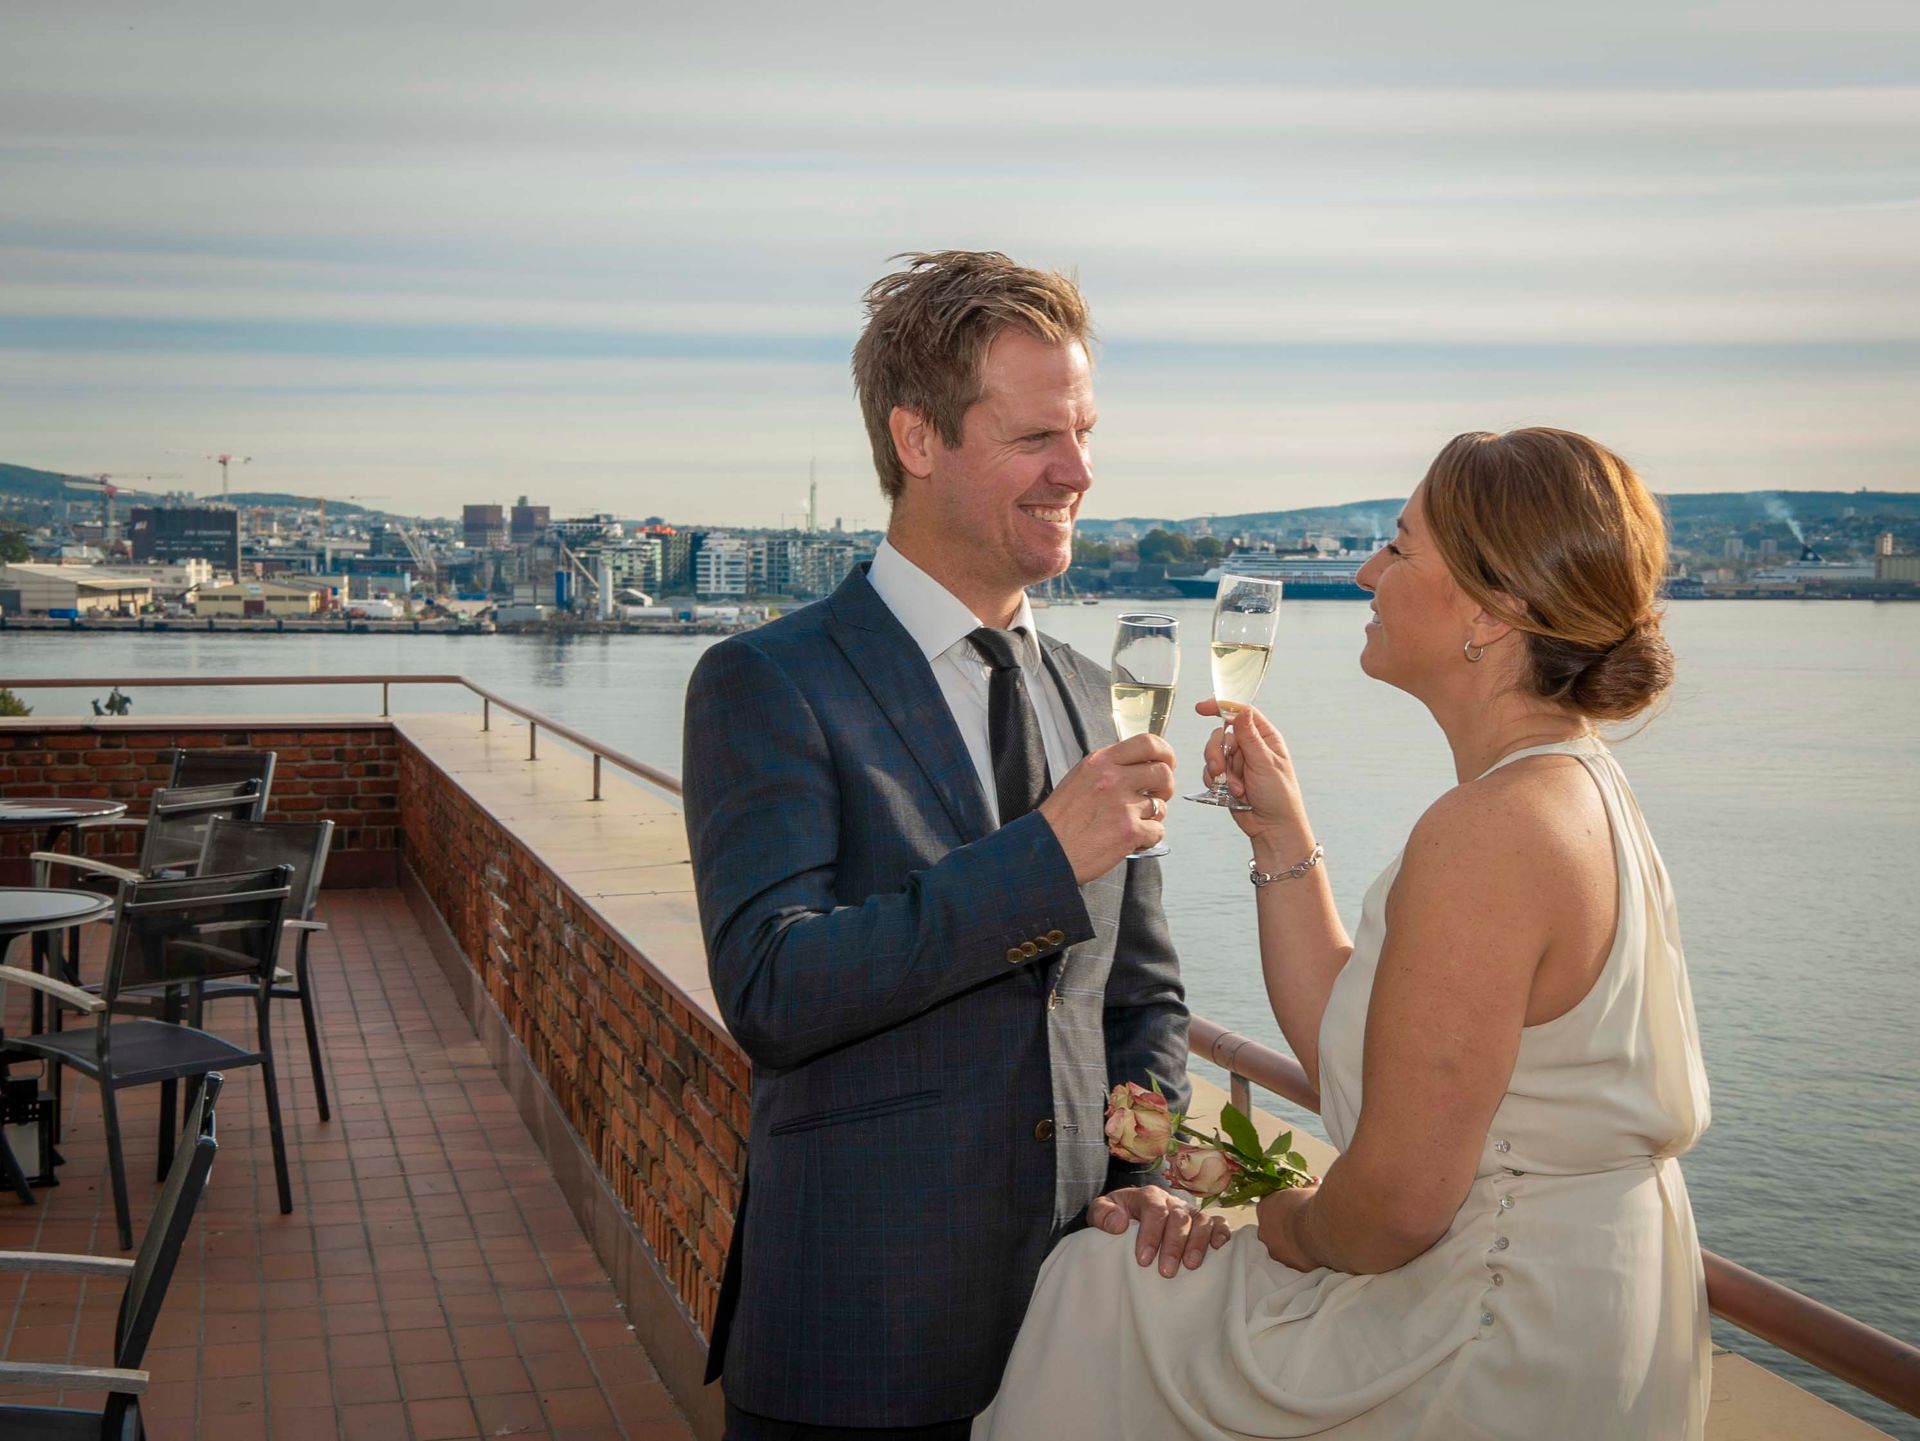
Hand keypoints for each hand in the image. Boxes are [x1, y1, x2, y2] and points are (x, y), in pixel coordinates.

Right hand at [1039, 733, 1175, 882]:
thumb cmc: (1060, 820)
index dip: (1166, 753)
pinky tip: (1129, 840)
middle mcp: (1112, 779)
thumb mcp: (1080, 778)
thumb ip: (1109, 768)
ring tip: (1132, 823)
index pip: (1148, 742)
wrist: (1046, 851)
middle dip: (1165, 788)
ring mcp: (1122, 805)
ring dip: (1152, 817)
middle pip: (1163, 772)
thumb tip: (1139, 767)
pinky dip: (1147, 839)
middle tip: (1155, 797)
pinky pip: (1158, 831)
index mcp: (1100, 762)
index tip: (1167, 763)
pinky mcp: (1129, 831)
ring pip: (1162, 806)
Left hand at [1087, 1185, 1232, 1276]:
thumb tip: (1119, 1224)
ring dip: (1198, 1242)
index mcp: (1148, 1196)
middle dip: (1173, 1245)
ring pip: (1201, 1220)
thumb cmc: (1117, 1216)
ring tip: (1191, 1265)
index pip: (1154, 1210)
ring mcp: (1190, 1212)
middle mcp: (1172, 1202)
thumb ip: (1102, 1214)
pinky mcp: (1204, 1224)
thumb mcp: (1100, 1211)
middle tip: (1166, 1271)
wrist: (1130, 1215)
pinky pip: (1219, 1224)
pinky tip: (1218, 1248)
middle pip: (1179, 1218)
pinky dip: (1221, 1233)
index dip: (1150, 1234)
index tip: (1143, 1260)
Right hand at [1196, 700, 1311, 853]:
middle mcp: (1250, 747)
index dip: (1220, 707)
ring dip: (1219, 772)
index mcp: (1265, 738)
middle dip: (1217, 752)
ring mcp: (1238, 762)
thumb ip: (1250, 737)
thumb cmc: (1280, 797)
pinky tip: (1230, 794)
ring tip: (1234, 788)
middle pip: (1221, 734)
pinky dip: (1216, 783)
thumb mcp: (1265, 763)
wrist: (1272, 827)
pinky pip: (1210, 772)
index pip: (1240, 712)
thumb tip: (1242, 711)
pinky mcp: (1228, 777)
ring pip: (1213, 753)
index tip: (1201, 708)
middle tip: (1221, 769)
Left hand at [1254, 1182, 1320, 1271]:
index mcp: (1265, 1208)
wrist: (1322, 1228)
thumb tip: (1314, 1180)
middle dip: (1284, 1228)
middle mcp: (1264, 1230)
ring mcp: (1273, 1249)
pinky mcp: (1286, 1264)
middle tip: (1301, 1227)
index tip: (1293, 1210)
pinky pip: (1291, 1261)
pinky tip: (1312, 1253)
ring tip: (1308, 1241)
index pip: (1267, 1208)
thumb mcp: (1309, 1191)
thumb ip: (1307, 1187)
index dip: (1281, 1209)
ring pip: (1279, 1247)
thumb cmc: (1313, 1205)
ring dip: (1291, 1244)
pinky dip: (1300, 1257)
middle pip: (1271, 1229)